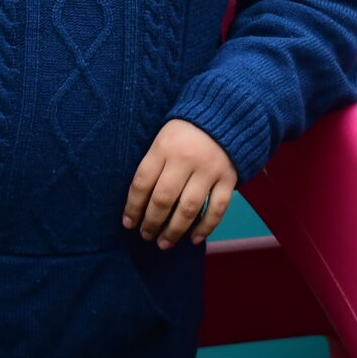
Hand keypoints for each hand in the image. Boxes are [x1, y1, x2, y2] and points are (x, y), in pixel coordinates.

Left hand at [124, 118, 237, 247]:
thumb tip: (140, 204)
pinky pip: (217, 209)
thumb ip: (153, 165)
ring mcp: (209, 169)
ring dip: (174, 230)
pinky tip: (193, 239)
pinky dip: (205, 227)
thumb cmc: (186, 132)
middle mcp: (185, 159)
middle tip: (145, 236)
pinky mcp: (228, 178)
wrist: (225, 114)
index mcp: (164, 147)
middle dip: (151, 223)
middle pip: (163, 198)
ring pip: (188, 208)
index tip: (128, 224)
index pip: (142, 182)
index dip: (133, 207)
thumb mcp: (163, 139)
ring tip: (163, 243)